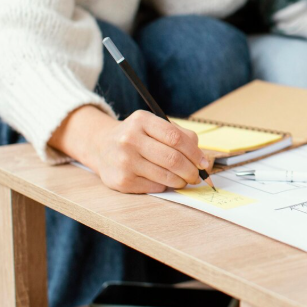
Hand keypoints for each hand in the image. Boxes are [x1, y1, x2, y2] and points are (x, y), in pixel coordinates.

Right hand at [89, 111, 209, 193]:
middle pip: (173, 159)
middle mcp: (130, 139)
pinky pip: (154, 186)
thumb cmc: (137, 136)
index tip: (204, 163)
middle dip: (191, 171)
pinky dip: (166, 185)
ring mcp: (124, 161)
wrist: (101, 146)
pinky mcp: (122, 180)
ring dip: (181, 181)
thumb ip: (181, 136)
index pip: (176, 138)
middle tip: (197, 176)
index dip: (195, 153)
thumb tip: (204, 160)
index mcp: (142, 120)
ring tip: (184, 180)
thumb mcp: (154, 125)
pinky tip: (165, 181)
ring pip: (165, 175)